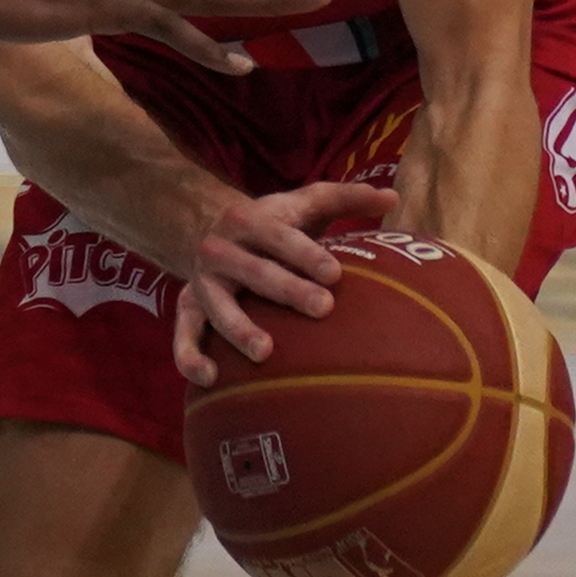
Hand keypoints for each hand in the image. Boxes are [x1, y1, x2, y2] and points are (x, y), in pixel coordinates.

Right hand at [166, 174, 398, 388]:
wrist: (203, 226)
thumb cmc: (271, 224)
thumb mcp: (303, 203)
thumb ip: (345, 197)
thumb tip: (393, 198)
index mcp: (251, 221)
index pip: (280, 237)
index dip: (306, 254)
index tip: (335, 273)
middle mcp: (222, 250)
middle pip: (256, 272)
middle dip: (288, 291)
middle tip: (323, 308)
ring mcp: (202, 283)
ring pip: (218, 307)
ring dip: (239, 328)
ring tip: (265, 352)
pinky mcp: (186, 309)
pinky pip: (182, 337)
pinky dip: (190, 358)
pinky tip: (212, 379)